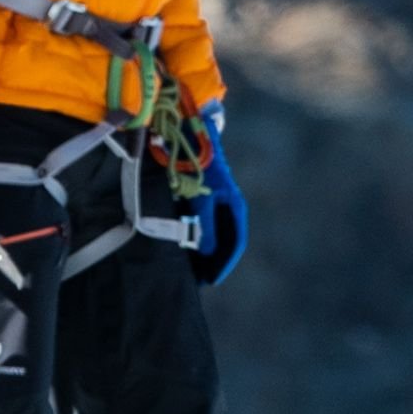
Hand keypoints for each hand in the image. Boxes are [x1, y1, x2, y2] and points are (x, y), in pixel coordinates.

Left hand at [188, 104, 248, 287]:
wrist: (185, 131)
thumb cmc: (196, 165)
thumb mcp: (201, 200)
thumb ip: (205, 228)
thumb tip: (207, 254)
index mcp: (234, 206)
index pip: (235, 243)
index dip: (223, 264)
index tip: (211, 282)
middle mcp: (226, 204)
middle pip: (222, 239)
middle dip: (211, 261)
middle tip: (198, 281)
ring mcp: (212, 198)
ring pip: (209, 231)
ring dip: (200, 250)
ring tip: (186, 268)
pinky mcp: (196, 193)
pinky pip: (197, 221)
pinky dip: (190, 236)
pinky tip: (177, 244)